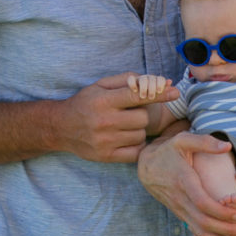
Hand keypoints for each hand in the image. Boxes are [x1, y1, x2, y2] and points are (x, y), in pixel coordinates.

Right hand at [56, 73, 171, 161]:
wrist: (61, 127)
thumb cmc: (86, 103)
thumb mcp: (101, 85)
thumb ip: (129, 80)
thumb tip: (160, 81)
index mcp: (104, 100)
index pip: (138, 96)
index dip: (159, 93)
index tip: (174, 91)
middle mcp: (104, 121)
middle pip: (143, 118)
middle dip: (141, 115)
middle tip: (129, 113)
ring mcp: (105, 141)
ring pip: (141, 135)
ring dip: (137, 130)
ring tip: (123, 126)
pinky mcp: (106, 156)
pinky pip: (135, 151)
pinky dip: (135, 145)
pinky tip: (125, 138)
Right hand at [127, 73, 177, 103]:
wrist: (136, 96)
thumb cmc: (150, 96)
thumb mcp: (158, 96)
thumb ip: (167, 94)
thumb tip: (178, 92)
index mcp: (157, 82)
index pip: (161, 79)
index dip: (161, 84)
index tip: (159, 92)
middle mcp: (149, 79)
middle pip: (152, 79)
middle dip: (152, 88)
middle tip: (151, 97)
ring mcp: (140, 80)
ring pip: (143, 79)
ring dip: (144, 88)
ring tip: (143, 97)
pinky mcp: (131, 82)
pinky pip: (131, 79)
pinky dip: (133, 84)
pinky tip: (135, 90)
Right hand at [137, 131, 235, 235]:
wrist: (147, 167)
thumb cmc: (168, 152)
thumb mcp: (183, 140)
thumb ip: (205, 142)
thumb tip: (226, 146)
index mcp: (184, 182)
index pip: (202, 203)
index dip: (221, 212)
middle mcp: (181, 200)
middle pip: (203, 223)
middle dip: (227, 231)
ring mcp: (180, 210)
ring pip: (200, 233)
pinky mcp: (182, 216)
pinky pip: (197, 234)